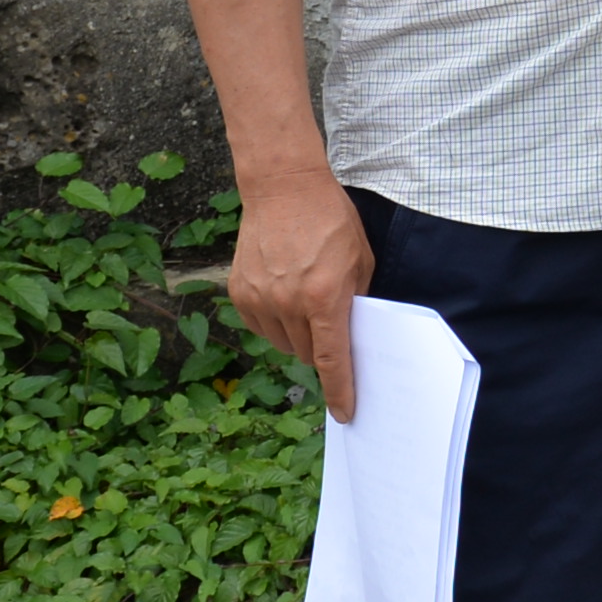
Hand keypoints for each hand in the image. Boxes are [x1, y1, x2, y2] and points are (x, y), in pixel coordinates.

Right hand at [229, 171, 378, 420]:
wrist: (283, 189)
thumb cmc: (331, 220)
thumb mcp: (361, 260)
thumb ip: (356, 301)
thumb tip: (352, 335)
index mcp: (324, 297)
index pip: (332, 359)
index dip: (340, 390)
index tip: (345, 412)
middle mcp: (288, 303)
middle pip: (307, 354)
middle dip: (322, 350)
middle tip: (330, 327)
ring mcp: (260, 298)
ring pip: (283, 343)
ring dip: (298, 336)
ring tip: (306, 303)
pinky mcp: (239, 292)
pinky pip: (260, 327)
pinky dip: (275, 322)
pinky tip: (284, 296)